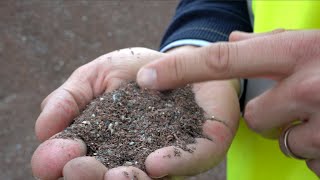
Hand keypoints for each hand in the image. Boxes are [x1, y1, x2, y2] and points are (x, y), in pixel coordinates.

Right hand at [31, 47, 239, 179]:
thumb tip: (43, 130)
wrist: (181, 59)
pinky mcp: (200, 148)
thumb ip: (68, 99)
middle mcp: (134, 157)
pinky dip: (174, 163)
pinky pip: (190, 160)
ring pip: (148, 179)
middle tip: (76, 169)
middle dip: (90, 176)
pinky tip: (154, 162)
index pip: (78, 160)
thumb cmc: (136, 70)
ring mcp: (168, 156)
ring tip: (115, 177)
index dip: (61, 160)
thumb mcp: (95, 76)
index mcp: (106, 144)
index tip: (55, 152)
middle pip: (108, 176)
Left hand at [136, 30, 319, 175]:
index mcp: (297, 52)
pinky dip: (318, 150)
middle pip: (254, 116)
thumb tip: (229, 44)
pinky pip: (309, 160)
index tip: (146, 77)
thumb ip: (267, 45)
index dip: (179, 69)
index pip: (221, 61)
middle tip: (303, 101)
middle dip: (271, 114)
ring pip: (283, 141)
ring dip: (298, 133)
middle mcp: (309, 87)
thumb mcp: (311, 42)